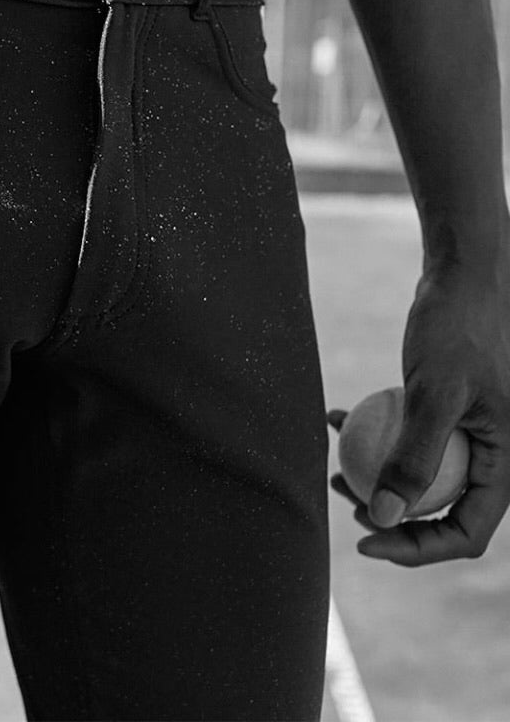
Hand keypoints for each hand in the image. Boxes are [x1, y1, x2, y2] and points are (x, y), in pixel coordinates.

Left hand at [328, 260, 509, 564]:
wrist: (463, 278)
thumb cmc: (459, 330)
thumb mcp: (435, 395)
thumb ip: (414, 457)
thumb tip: (384, 516)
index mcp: (503, 464)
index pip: (465, 532)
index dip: (416, 548)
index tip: (363, 539)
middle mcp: (488, 455)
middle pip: (440, 509)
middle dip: (390, 515)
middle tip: (343, 497)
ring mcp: (466, 432)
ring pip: (419, 475)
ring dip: (375, 476)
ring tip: (334, 467)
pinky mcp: (443, 409)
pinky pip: (408, 437)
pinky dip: (373, 433)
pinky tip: (336, 416)